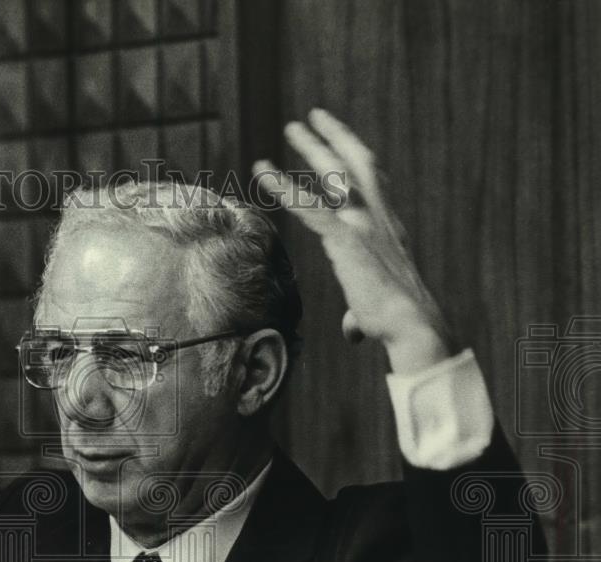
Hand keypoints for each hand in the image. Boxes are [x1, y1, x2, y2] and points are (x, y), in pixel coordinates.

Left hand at [254, 109, 454, 374]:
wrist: (410, 324)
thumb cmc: (394, 322)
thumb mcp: (373, 310)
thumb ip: (358, 315)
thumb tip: (353, 332)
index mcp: (387, 228)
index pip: (371, 180)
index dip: (354, 155)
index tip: (338, 138)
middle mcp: (377, 218)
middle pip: (355, 164)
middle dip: (333, 138)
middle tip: (311, 116)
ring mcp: (362, 225)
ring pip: (335, 173)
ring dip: (312, 147)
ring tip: (292, 126)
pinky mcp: (344, 240)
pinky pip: (308, 206)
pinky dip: (284, 186)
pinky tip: (264, 171)